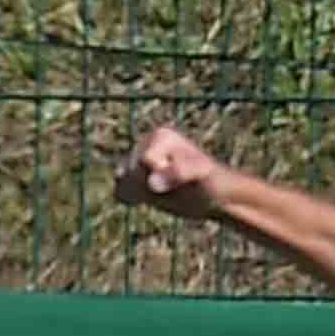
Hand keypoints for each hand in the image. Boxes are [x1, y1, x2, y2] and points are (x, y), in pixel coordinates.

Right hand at [112, 123, 231, 220]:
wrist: (215, 196)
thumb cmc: (211, 182)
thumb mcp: (200, 174)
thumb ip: (179, 173)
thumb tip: (152, 182)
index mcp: (160, 136)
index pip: (144, 160)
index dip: (162, 175)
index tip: (183, 178)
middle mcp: (145, 144)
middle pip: (130, 171)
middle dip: (150, 186)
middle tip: (175, 187)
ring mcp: (138, 161)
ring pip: (122, 181)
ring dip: (141, 193)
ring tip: (165, 191)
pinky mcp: (134, 178)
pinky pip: (119, 190)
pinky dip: (131, 198)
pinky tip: (150, 199)